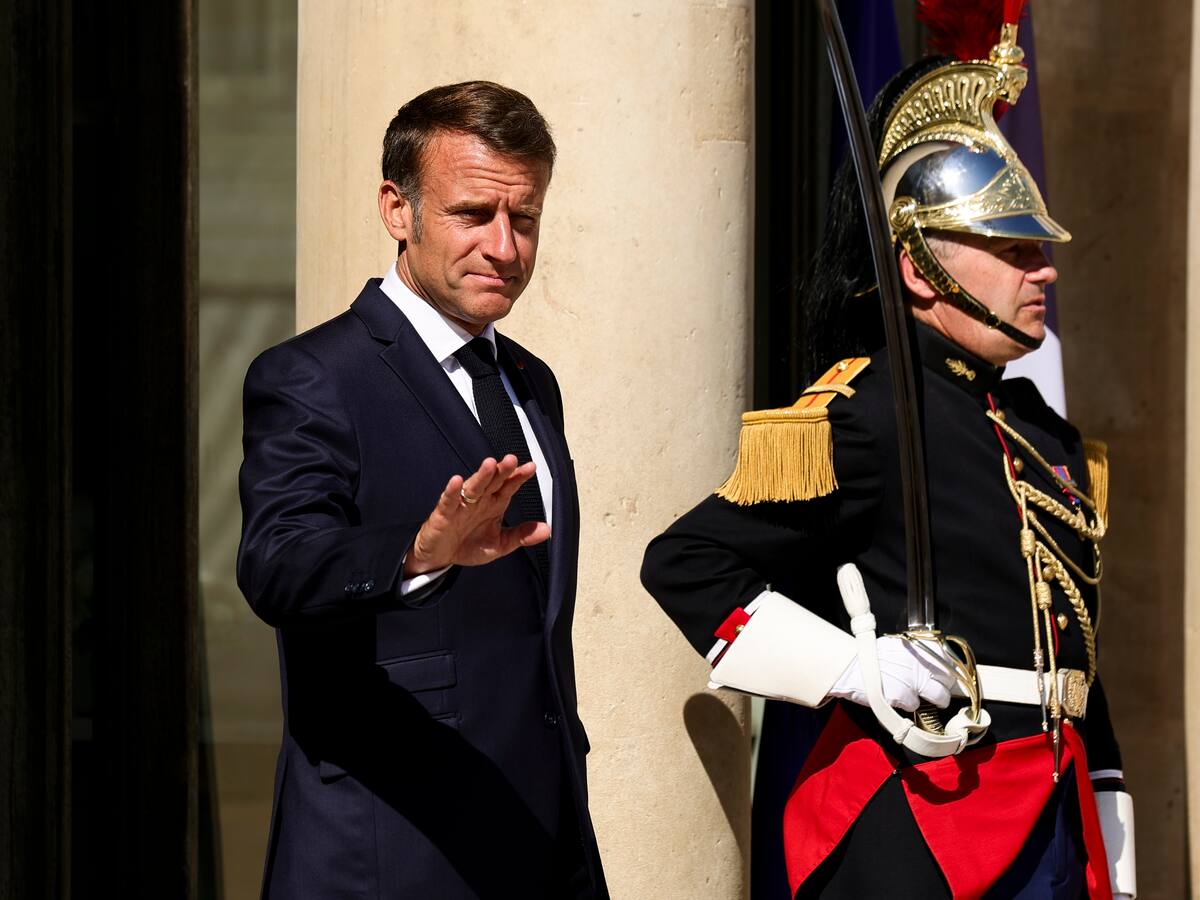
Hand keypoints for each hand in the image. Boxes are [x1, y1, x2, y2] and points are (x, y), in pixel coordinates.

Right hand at [403, 455, 549, 576]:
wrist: (442, 557)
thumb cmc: (469, 545)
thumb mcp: (500, 544)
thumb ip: (522, 536)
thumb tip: (547, 530)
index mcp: (494, 504)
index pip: (509, 486)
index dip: (519, 477)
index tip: (531, 467)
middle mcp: (479, 500)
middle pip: (492, 481)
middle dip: (502, 470)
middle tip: (512, 460)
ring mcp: (462, 505)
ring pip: (473, 487)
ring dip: (481, 476)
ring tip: (490, 465)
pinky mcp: (444, 513)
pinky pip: (448, 500)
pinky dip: (452, 491)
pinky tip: (456, 482)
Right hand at [828, 635, 955, 711]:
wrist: (850, 665)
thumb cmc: (871, 654)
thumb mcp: (898, 645)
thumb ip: (916, 652)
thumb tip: (931, 661)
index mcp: (922, 645)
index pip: (951, 659)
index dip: (951, 669)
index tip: (948, 675)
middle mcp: (923, 661)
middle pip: (950, 679)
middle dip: (945, 685)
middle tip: (935, 688)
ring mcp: (916, 680)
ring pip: (941, 697)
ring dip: (935, 700)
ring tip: (922, 697)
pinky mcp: (906, 696)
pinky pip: (917, 705)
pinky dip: (909, 704)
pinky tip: (899, 697)